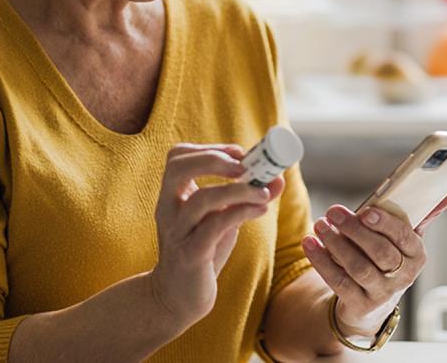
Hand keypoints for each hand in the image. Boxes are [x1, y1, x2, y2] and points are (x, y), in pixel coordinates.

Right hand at [150, 143, 284, 323]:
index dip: (209, 149)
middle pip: (178, 168)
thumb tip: (278, 179)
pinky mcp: (191, 255)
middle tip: (244, 166)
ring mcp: (177, 232)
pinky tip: (260, 210)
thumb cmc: (201, 251)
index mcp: (172, 195)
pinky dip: (241, 213)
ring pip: (202, 200)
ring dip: (238, 190)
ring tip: (263, 193)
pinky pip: (214, 227)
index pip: (177, 156)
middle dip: (214, 160)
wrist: (178, 297)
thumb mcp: (221, 219)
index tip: (239, 153)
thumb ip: (245, 198)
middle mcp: (168, 209)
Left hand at [301, 190, 446, 334]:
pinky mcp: (359, 305)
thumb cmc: (389, 259)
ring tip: (320, 225)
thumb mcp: (405, 240)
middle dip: (355, 231)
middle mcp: (403, 277)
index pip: (404, 237)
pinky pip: (338, 282)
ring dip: (336, 244)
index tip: (366, 210)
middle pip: (380, 253)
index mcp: (417, 256)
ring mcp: (381, 294)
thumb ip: (423, 215)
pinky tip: (310, 244)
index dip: (385, 224)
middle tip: (334, 212)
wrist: (373, 304)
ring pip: (357, 267)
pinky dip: (322, 262)